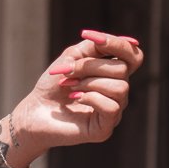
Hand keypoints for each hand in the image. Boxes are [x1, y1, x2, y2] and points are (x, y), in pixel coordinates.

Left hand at [8, 29, 143, 162]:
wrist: (34, 110)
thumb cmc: (54, 83)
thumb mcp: (73, 56)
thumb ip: (97, 45)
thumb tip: (128, 40)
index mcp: (114, 75)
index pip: (134, 56)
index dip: (117, 44)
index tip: (90, 38)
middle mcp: (118, 93)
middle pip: (122, 69)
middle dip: (90, 66)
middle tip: (68, 72)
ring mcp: (114, 112)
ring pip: (120, 88)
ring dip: (89, 82)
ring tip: (70, 86)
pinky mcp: (104, 129)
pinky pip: (111, 107)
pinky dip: (90, 98)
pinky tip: (75, 98)